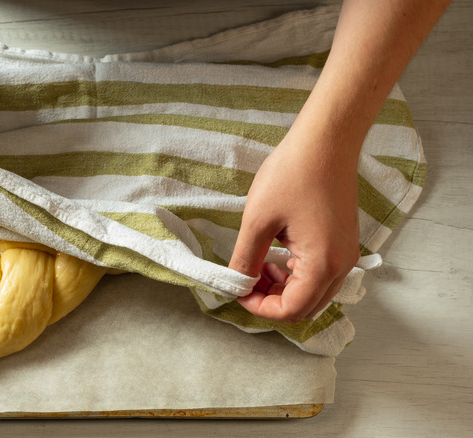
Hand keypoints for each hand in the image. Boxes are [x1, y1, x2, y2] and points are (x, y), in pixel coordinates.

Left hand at [228, 128, 360, 321]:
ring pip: (314, 292)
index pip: (291, 311)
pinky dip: (297, 274)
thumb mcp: (258, 219)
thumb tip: (237, 283)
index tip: (238, 291)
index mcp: (323, 264)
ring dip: (284, 289)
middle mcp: (342, 265)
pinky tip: (276, 255)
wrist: (327, 140)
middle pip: (305, 307)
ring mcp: (347, 254)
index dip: (259, 308)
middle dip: (271, 301)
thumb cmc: (293, 174)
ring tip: (258, 266)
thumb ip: (245, 258)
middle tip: (245, 280)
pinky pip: (321, 273)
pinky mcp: (344, 242)